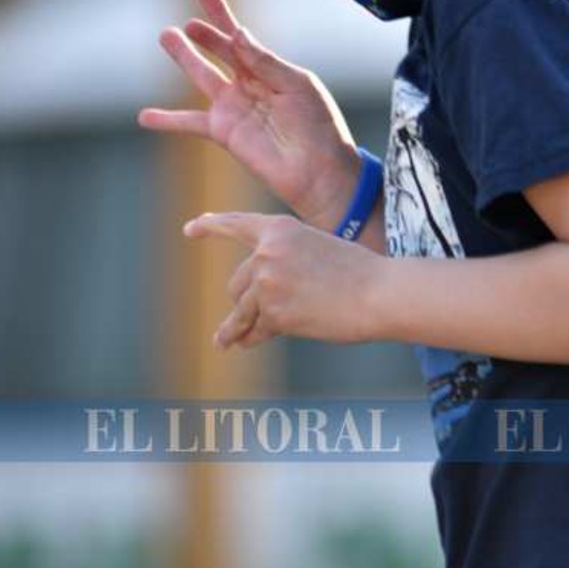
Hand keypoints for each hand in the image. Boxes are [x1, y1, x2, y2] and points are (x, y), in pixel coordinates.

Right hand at [138, 0, 362, 228]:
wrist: (320, 171)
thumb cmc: (319, 127)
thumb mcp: (298, 85)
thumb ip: (265, 61)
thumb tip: (238, 33)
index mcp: (269, 68)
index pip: (240, 34)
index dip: (219, 12)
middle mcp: (249, 84)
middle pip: (219, 49)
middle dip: (203, 31)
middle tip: (183, 18)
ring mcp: (234, 107)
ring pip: (202, 76)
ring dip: (184, 57)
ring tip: (165, 36)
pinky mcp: (224, 132)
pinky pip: (190, 123)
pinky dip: (168, 120)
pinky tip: (145, 116)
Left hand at [184, 212, 381, 348]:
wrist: (379, 293)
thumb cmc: (357, 273)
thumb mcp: (315, 249)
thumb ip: (282, 262)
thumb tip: (253, 299)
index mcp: (278, 228)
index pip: (236, 224)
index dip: (210, 226)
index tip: (189, 229)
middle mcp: (267, 252)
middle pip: (237, 282)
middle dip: (243, 300)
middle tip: (243, 318)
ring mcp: (268, 283)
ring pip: (241, 310)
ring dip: (234, 327)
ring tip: (223, 341)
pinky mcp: (274, 313)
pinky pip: (256, 330)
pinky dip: (255, 338)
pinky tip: (251, 342)